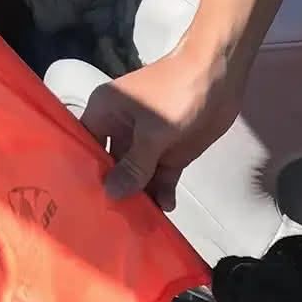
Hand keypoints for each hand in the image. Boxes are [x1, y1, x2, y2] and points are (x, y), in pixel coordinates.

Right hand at [81, 43, 244, 208]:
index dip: (83, 174)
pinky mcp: (169, 154)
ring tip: (139, 225)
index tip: (81, 203)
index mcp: (104, 114)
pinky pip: (160, 179)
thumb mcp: (152, 133)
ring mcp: (146, 145)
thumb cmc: (176, 94)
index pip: (84, 148)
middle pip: (111, 169)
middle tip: (110, 224)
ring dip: (140, 198)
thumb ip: (133, 167)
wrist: (220, 77)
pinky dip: (162, 193)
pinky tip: (164, 210)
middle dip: (114, 193)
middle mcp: (120, 131)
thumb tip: (111, 194)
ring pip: (137, 178)